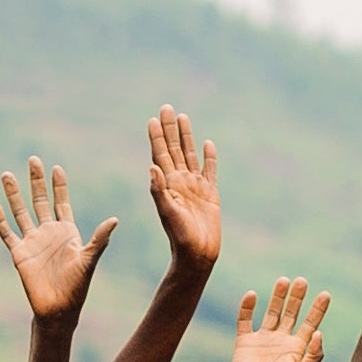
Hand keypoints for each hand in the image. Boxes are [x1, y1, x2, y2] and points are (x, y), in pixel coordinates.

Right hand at [0, 156, 119, 320]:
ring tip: (7, 175)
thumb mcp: (89, 259)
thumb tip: (115, 219)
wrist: (58, 308)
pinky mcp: (19, 253)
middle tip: (33, 160)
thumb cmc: (77, 286)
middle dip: (36, 181)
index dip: (58, 186)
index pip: (61, 202)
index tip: (56, 168)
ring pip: (21, 212)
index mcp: (66, 231)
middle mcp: (48, 232)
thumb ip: (100, 239)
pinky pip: (7, 233)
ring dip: (14, 194)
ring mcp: (32, 241)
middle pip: (40, 201)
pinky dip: (0, 220)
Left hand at [143, 107, 221, 268]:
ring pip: (189, 155)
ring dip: (186, 136)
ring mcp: (195, 186)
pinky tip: (207, 143)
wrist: (198, 254)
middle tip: (166, 107)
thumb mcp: (167, 213)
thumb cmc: (180, 237)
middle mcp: (179, 181)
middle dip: (169, 129)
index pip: (160, 155)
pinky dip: (209, 157)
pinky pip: (210, 170)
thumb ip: (159, 190)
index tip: (152, 119)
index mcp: (167, 184)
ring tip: (183, 117)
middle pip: (173, 149)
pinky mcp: (210, 193)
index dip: (156, 137)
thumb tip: (151, 167)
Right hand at [226, 275, 332, 361]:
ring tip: (284, 280)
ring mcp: (263, 340)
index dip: (318, 309)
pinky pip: (245, 320)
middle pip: (291, 313)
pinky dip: (247, 307)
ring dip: (277, 297)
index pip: (310, 323)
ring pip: (271, 312)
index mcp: (297, 348)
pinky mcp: (245, 341)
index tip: (325, 294)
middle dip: (297, 298)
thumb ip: (314, 354)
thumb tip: (319, 332)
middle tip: (302, 281)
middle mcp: (281, 341)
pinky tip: (252, 295)